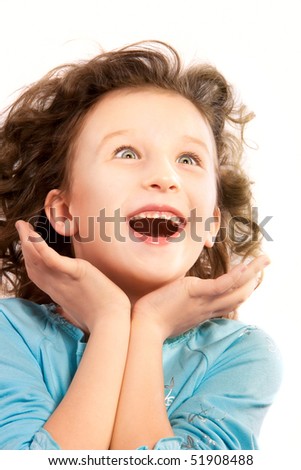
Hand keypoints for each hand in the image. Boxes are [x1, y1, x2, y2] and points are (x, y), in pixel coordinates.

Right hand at [15, 221, 130, 332]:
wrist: (114, 322)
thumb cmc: (103, 319)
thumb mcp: (84, 310)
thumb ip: (77, 304)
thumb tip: (77, 308)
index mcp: (59, 293)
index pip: (38, 274)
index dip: (30, 259)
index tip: (27, 246)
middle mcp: (56, 286)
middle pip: (33, 264)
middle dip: (24, 246)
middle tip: (21, 227)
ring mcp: (64, 280)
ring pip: (38, 260)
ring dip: (28, 241)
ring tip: (22, 225)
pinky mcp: (76, 273)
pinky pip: (53, 260)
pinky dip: (41, 248)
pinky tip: (33, 236)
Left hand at [132, 255, 269, 339]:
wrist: (143, 327)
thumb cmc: (152, 320)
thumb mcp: (173, 312)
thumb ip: (181, 304)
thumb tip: (178, 296)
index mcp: (203, 312)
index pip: (228, 302)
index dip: (242, 292)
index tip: (249, 281)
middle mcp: (208, 308)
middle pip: (239, 296)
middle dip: (254, 280)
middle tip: (264, 266)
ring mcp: (203, 301)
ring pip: (235, 289)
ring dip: (253, 273)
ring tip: (264, 260)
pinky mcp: (194, 292)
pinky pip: (221, 285)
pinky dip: (235, 276)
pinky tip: (245, 266)